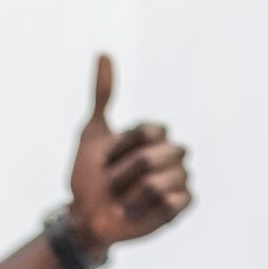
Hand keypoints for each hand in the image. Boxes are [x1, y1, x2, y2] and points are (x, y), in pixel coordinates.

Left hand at [64, 55, 192, 253]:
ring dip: (131, 195)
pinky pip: (175, 200)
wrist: (86, 216)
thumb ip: (103, 94)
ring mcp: (179, 179)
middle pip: (152, 156)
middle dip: (123, 173)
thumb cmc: (89, 176)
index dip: (120, 148)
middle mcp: (171, 154)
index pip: (148, 131)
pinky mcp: (182, 205)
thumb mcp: (92, 134)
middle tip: (115, 183)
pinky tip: (141, 211)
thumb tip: (103, 52)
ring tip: (125, 200)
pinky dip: (150, 208)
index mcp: (155, 136)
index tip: (107, 158)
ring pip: (158, 182)